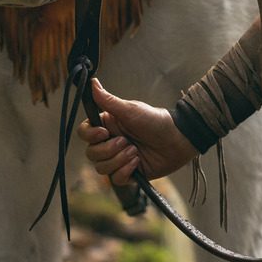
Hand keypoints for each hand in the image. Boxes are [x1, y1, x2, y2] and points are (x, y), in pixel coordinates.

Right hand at [78, 79, 198, 185]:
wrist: (177, 139)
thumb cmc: (155, 120)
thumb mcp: (130, 110)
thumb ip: (108, 100)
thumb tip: (92, 82)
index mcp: (108, 126)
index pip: (85, 133)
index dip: (90, 135)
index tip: (104, 133)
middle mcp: (110, 142)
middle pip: (91, 153)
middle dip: (108, 150)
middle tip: (126, 142)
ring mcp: (118, 159)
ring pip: (102, 168)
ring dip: (118, 160)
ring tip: (135, 152)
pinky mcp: (128, 173)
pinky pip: (116, 179)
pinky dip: (125, 172)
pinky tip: (137, 163)